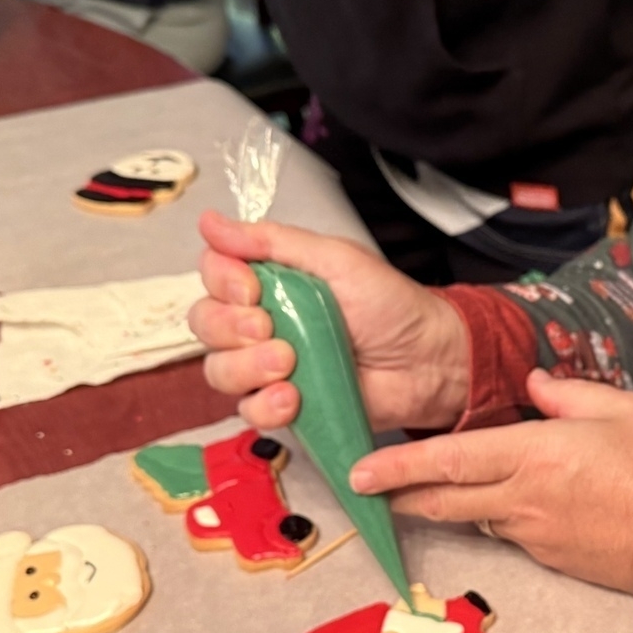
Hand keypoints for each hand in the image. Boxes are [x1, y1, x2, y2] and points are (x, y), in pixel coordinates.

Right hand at [191, 211, 471, 431]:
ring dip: (246, 367)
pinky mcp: (285, 405)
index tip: (250, 289)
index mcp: (270, 280)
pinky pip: (249, 411)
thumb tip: (210, 221)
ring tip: (288, 364)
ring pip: (219, 370)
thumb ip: (271, 241)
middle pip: (205, 324)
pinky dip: (265, 406)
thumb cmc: (389, 305)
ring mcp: (269, 366)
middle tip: (269, 328)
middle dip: (229, 328)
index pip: (212, 276)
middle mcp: (261, 322)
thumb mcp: (334, 259)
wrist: (426, 360)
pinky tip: (294, 397)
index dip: (221, 283)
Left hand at [349, 369, 632, 592]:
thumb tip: (536, 385)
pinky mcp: (552, 560)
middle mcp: (522, 499)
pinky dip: (496, 518)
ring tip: (425, 494)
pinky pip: (510, 534)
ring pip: (475, 518)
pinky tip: (506, 506)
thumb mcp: (623, 409)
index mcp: (534, 454)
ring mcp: (534, 535)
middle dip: (400, 495)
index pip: (447, 460)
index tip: (359, 472)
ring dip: (446, 507)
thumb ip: (569, 396)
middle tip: (366, 492)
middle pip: (443, 500)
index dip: (397, 467)